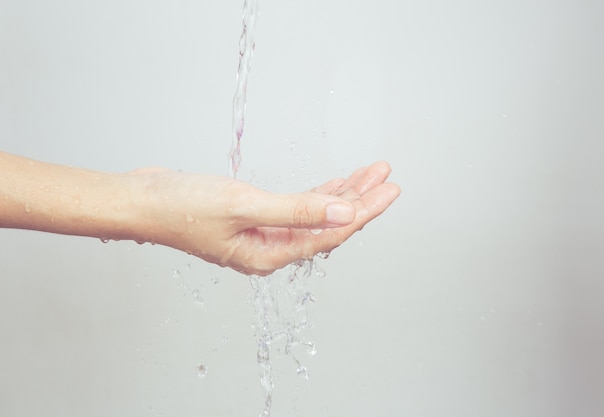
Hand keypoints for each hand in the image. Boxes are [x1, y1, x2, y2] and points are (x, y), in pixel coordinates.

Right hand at [135, 162, 399, 274]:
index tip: (389, 190)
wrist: (142, 199)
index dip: (363, 211)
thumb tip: (343, 212)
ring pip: (313, 214)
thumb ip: (297, 210)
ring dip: (340, 193)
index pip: (330, 234)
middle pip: (327, 225)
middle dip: (359, 200)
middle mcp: (269, 248)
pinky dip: (316, 194)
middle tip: (385, 176)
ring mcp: (261, 233)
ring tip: (368, 173)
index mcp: (269, 255)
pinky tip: (332, 184)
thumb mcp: (244, 206)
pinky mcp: (252, 216)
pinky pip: (295, 207)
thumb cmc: (182, 207)